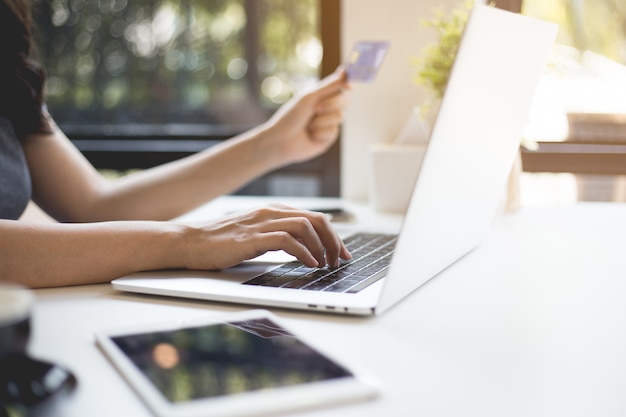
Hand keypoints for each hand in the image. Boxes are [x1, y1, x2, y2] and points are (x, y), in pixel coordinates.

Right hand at [181, 204, 351, 270]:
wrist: (189, 242)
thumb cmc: (219, 242)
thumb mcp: (254, 234)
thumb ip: (277, 235)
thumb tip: (304, 249)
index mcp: (273, 210)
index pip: (314, 217)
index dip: (333, 235)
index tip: (341, 252)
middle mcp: (270, 212)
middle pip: (316, 220)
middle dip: (334, 241)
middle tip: (341, 260)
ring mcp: (261, 223)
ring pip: (306, 227)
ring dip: (322, 247)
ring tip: (326, 264)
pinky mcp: (252, 237)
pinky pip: (287, 240)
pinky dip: (304, 252)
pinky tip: (310, 264)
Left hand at [263, 68, 349, 165]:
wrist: (280, 142)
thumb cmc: (290, 117)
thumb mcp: (310, 98)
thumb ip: (329, 86)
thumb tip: (346, 71)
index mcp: (321, 96)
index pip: (341, 87)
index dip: (347, 85)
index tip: (349, 86)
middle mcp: (327, 108)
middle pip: (345, 100)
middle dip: (331, 104)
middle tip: (316, 109)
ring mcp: (329, 123)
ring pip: (339, 117)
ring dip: (321, 121)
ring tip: (308, 126)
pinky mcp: (328, 138)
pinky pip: (334, 132)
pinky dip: (320, 133)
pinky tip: (310, 136)